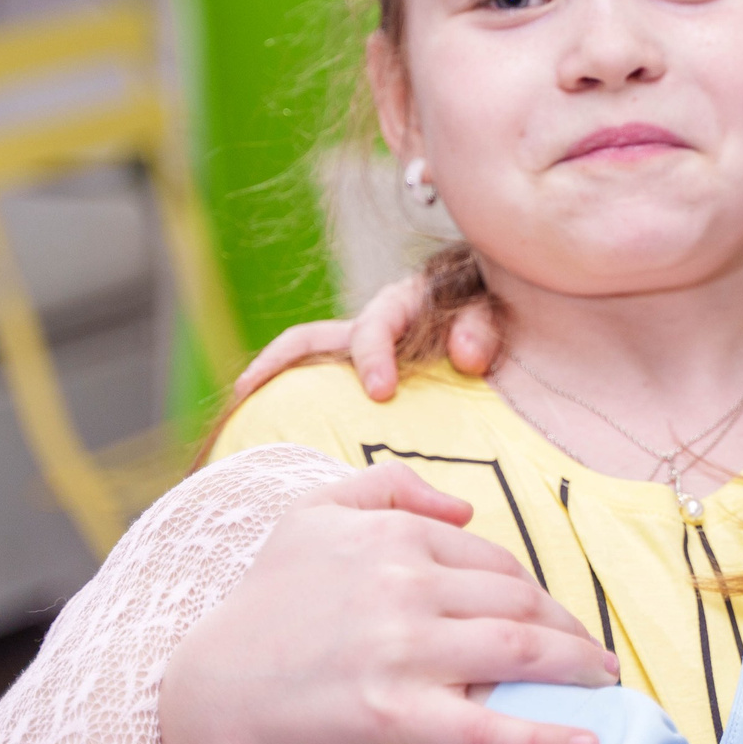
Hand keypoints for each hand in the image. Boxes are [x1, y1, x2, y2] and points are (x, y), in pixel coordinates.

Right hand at [159, 463, 618, 743]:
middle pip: (520, 603)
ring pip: (521, 650)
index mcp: (393, 535)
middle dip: (569, 631)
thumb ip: (386, 487)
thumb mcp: (310, 517)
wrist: (216, 694)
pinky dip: (547, 739)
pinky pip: (489, 726)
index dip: (538, 594)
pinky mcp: (394, 714)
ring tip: (607, 689)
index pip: (496, 562)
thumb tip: (466, 506)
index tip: (558, 622)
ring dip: (578, 670)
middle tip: (596, 661)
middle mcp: (403, 584)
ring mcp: (400, 649)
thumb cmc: (267, 605)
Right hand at [232, 273, 501, 402]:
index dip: (373, 354)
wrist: (502, 318)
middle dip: (278, 363)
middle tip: (251, 392)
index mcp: (405, 305)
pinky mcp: (357, 378)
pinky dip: (291, 405)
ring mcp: (359, 353)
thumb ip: (482, 328)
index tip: (378, 391)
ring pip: (303, 359)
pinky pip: (317, 387)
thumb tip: (464, 357)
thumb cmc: (496, 319)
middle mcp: (372, 326)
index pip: (377, 323)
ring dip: (270, 381)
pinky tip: (272, 438)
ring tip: (240, 414)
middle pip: (311, 338)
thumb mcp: (496, 316)